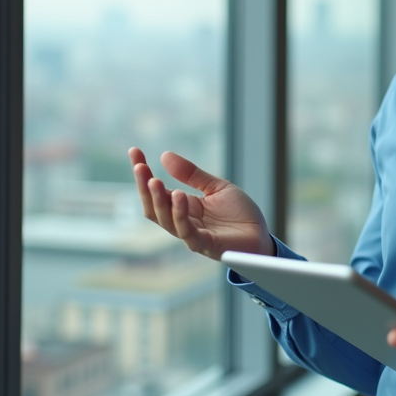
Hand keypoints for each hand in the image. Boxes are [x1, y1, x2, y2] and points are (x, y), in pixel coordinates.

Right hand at [128, 147, 273, 259]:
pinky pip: (186, 231)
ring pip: (166, 219)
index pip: (156, 190)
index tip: (134, 151)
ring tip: (155, 181)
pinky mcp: (205, 244)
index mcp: (183, 207)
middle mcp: (182, 221)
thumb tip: (164, 155)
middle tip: (139, 166)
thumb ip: (193, 175)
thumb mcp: (216, 187)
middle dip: (144, 187)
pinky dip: (180, 214)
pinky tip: (178, 196)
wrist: (261, 236)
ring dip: (158, 200)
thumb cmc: (239, 214)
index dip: (144, 173)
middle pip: (154, 207)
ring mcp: (192, 234)